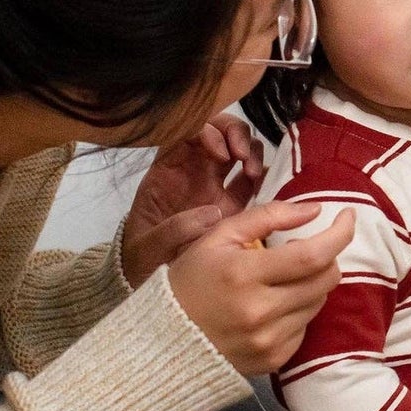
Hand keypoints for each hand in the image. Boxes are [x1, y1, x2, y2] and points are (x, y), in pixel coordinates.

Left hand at [122, 114, 267, 287]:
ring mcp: (215, 184)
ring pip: (239, 148)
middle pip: (218, 130)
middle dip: (235, 134)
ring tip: (254, 172)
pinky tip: (267, 185)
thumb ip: (173, 230)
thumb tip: (213, 213)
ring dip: (252, 151)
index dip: (208, 131)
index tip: (220, 154)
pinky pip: (252, 179)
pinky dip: (264, 175)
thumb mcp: (148, 245)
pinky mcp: (234, 203)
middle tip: (243, 156)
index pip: (188, 130)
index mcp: (168, 169)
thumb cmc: (143, 257)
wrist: (154, 280)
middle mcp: (193, 169)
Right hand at [167, 202, 354, 374]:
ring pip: (318, 303)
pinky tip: (275, 305)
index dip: (339, 235)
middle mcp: (259, 311)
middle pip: (324, 280)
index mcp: (243, 274)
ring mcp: (268, 340)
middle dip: (328, 258)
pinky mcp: (273, 360)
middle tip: (310, 249)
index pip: (312, 255)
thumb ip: (267, 217)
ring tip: (284, 278)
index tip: (349, 217)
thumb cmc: (191, 280)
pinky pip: (305, 328)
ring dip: (312, 284)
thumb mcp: (218, 237)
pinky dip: (299, 310)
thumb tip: (316, 210)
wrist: (165, 340)